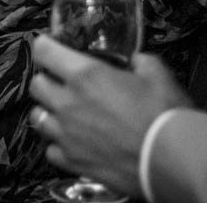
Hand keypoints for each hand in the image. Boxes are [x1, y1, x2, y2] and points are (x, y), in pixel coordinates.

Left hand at [29, 35, 191, 196]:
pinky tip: (72, 141)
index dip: (45, 46)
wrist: (170, 161)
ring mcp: (66, 134)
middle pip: (36, 85)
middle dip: (46, 79)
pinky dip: (58, 144)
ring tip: (63, 112)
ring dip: (48, 111)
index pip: (44, 51)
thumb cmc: (164, 114)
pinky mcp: (72, 161)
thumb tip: (135, 61)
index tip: (50, 47)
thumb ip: (140, 62)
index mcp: (85, 75)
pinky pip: (51, 149)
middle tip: (60, 81)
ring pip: (36, 118)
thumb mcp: (157, 73)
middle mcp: (68, 103)